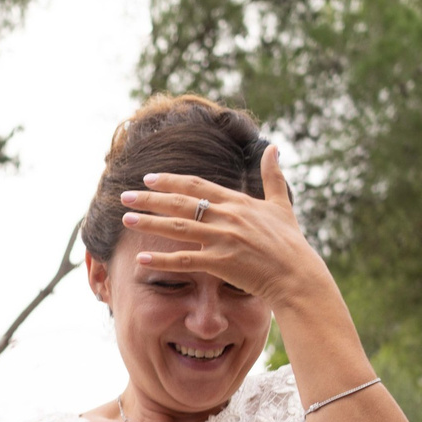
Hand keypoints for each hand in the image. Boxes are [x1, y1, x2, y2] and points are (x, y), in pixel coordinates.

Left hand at [119, 146, 329, 307]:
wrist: (296, 275)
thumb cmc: (289, 242)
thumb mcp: (281, 204)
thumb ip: (273, 175)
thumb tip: (273, 146)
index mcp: (237, 201)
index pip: (196, 185)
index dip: (170, 180)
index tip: (148, 178)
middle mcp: (227, 216)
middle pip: (180, 203)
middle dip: (150, 198)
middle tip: (125, 196)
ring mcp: (224, 239)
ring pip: (178, 227)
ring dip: (150, 222)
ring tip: (126, 219)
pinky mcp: (222, 263)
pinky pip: (185, 260)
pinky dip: (162, 259)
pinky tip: (141, 257)